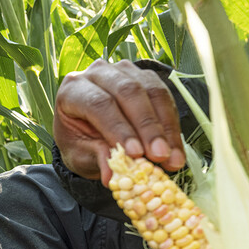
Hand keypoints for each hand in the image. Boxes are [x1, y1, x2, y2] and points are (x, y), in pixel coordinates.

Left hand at [53, 59, 185, 184]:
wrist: (88, 131)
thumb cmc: (80, 142)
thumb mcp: (81, 155)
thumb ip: (97, 158)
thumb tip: (112, 177)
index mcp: (73, 90)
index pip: (99, 104)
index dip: (120, 129)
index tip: (136, 154)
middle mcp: (97, 72)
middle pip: (128, 92)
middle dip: (147, 127)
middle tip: (160, 155)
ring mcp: (124, 70)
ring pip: (152, 91)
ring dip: (165, 127)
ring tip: (172, 157)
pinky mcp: (146, 77)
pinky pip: (165, 97)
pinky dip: (171, 126)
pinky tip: (175, 149)